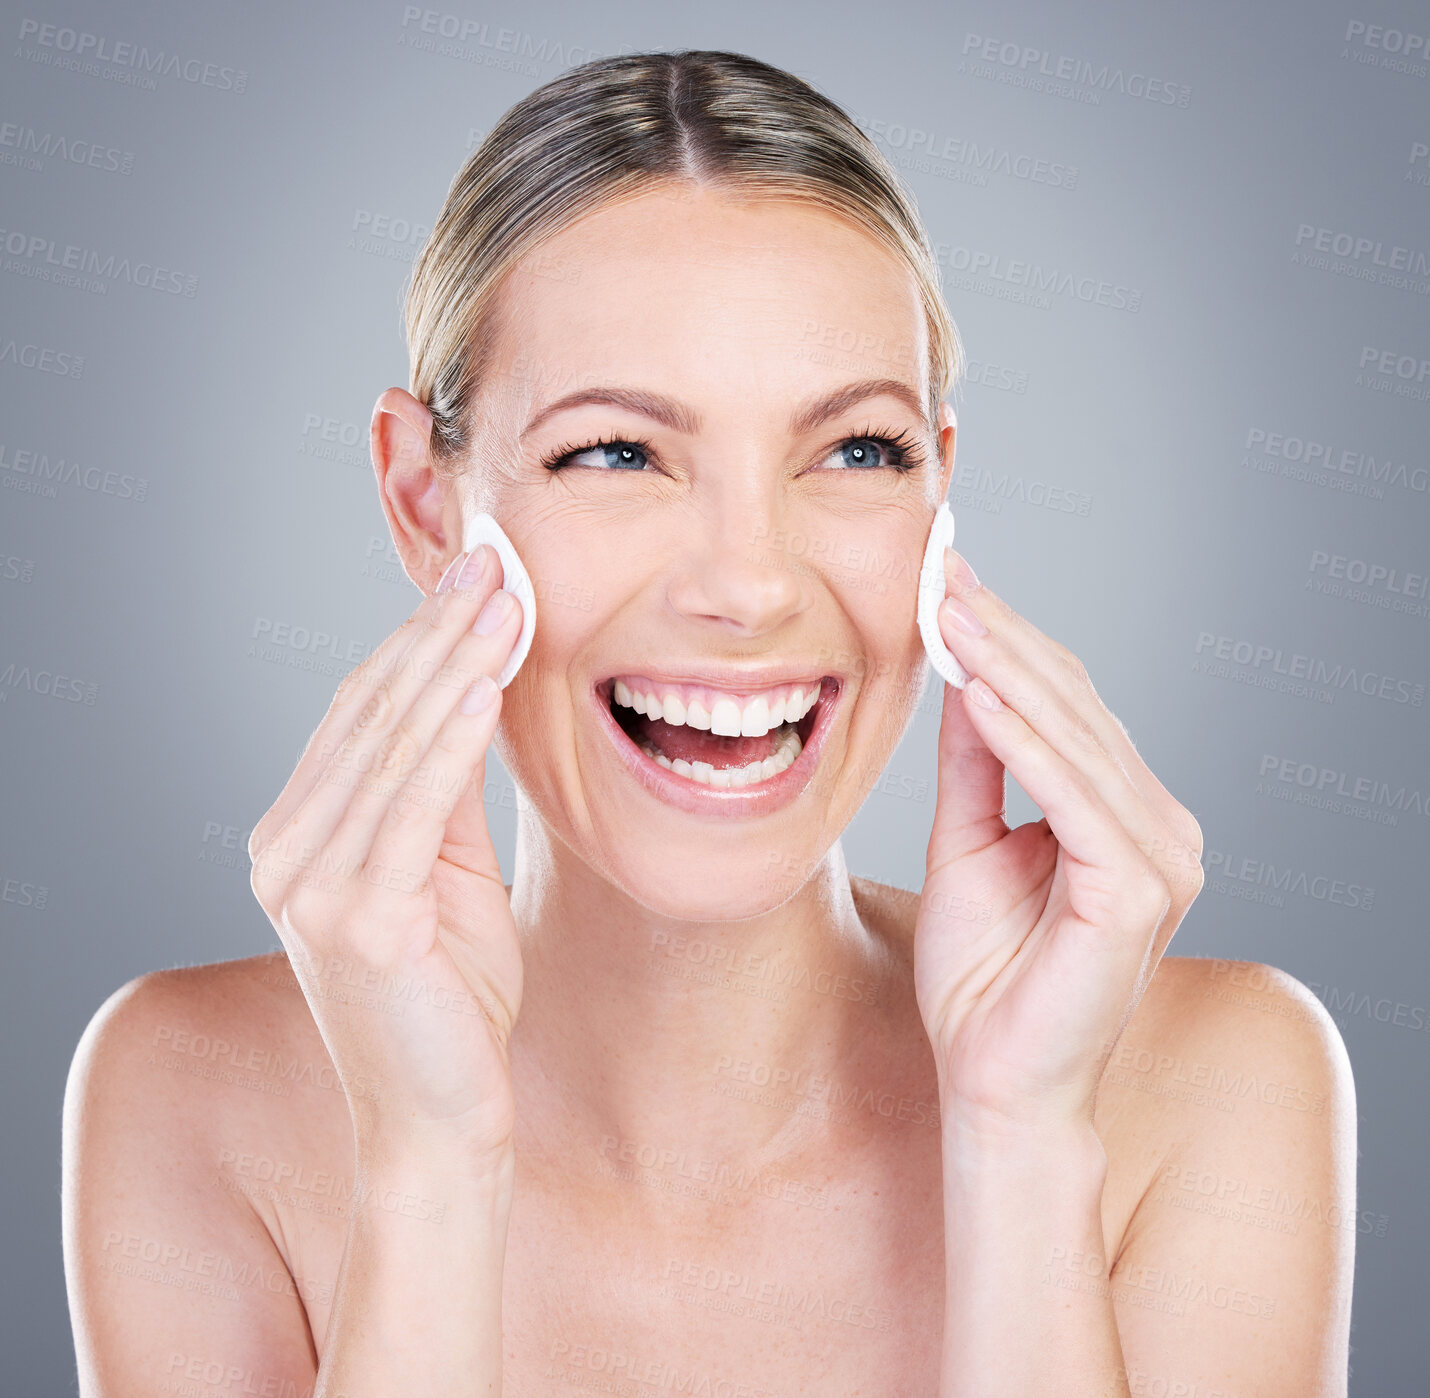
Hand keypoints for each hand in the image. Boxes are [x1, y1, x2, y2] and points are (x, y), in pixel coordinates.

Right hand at [247, 545, 525, 1164]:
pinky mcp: (360, 922)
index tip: (475, 581)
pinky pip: (416, 807)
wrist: (438, 1117)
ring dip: (454, 663)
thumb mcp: (444, 872)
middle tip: (496, 563)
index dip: (418, 640)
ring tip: (506, 599)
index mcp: (300, 836)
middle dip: (440, 632)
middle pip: (372, 715)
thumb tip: (474, 692)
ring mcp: (313, 888)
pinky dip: (452, 737)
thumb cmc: (450, 996)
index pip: (359, 714)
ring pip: (392, 746)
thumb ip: (443, 792)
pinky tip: (487, 681)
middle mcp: (288, 853)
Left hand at [913, 547, 1204, 1136]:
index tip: (949, 586)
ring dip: (1008, 671)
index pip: (1067, 707)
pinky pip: (1074, 796)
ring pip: (1076, 739)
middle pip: (1076, 708)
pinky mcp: (1139, 890)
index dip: (1008, 644)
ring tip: (950, 615)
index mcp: (1124, 816)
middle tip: (944, 576)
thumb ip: (975, 766)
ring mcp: (1160, 858)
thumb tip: (964, 680)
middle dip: (1003, 638)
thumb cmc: (983, 977)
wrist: (995, 1081)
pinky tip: (979, 694)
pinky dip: (1024, 741)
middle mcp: (1157, 827)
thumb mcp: (967, 844)